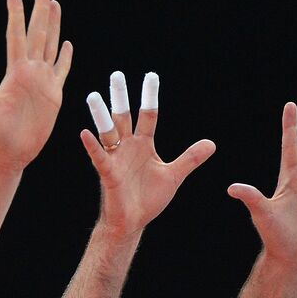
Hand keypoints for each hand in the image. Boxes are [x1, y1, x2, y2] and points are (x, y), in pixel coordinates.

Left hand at [0, 0, 71, 172]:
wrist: (9, 154)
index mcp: (15, 73)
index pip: (16, 35)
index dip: (15, 13)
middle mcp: (29, 72)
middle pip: (37, 33)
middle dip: (40, 8)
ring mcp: (42, 82)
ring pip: (50, 46)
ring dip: (53, 25)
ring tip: (55, 4)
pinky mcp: (53, 95)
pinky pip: (61, 70)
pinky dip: (64, 57)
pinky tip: (67, 44)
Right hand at [81, 71, 214, 235]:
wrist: (133, 223)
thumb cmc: (148, 199)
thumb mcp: (174, 175)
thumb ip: (190, 158)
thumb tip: (212, 143)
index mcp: (143, 145)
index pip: (148, 115)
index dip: (150, 96)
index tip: (151, 76)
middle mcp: (128, 147)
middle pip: (124, 117)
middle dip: (121, 97)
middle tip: (117, 74)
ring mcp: (116, 159)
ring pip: (108, 132)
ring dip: (101, 116)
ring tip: (93, 96)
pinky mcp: (108, 174)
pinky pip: (99, 157)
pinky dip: (92, 146)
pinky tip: (85, 133)